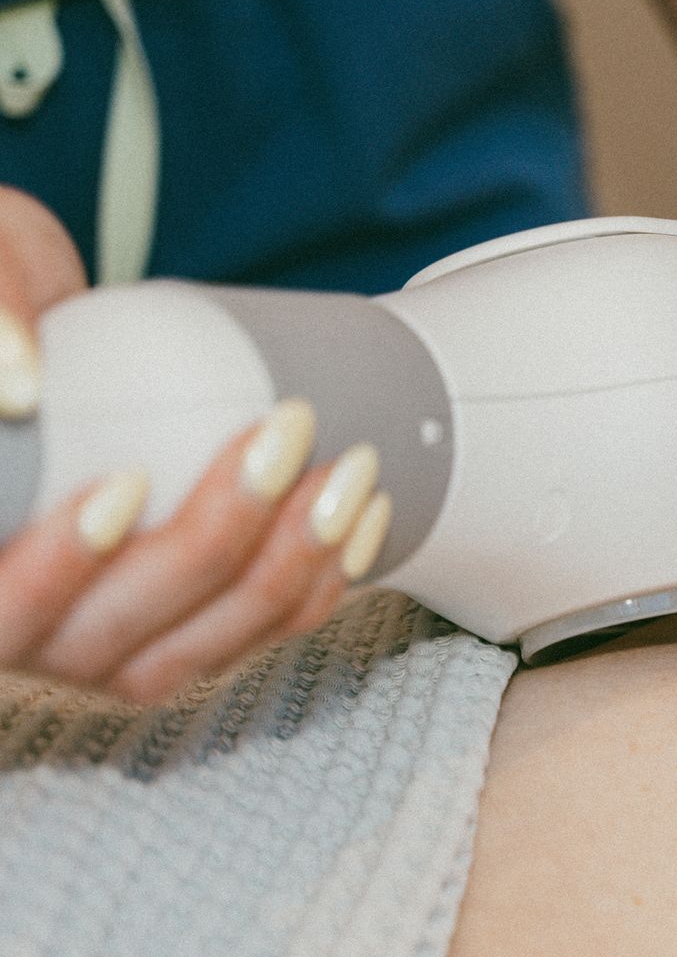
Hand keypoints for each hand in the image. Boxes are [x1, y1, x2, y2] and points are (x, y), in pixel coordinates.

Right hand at [0, 188, 390, 703]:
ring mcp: (99, 638)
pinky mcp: (174, 623)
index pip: (1, 607)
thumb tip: (17, 383)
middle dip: (215, 542)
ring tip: (347, 474)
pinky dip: (314, 586)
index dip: (57, 566)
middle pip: (109, 636)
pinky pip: (248, 635)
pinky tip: (362, 520)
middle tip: (285, 436)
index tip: (124, 484)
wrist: (57, 333)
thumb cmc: (9, 306)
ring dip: (286, 570)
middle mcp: (22, 624)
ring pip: (192, 650)